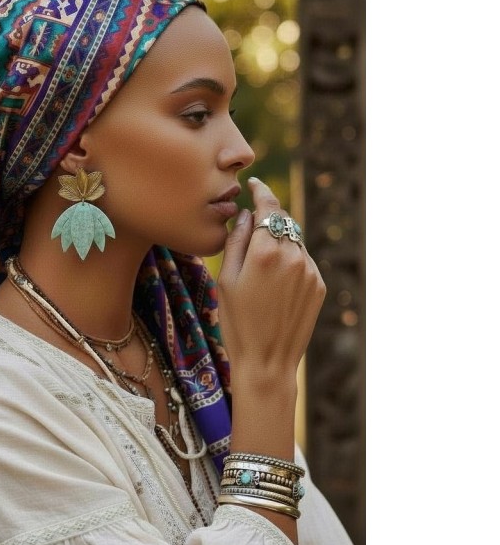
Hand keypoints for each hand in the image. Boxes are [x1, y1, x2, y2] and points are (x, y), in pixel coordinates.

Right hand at [217, 177, 325, 380]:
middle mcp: (293, 255)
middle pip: (283, 221)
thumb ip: (236, 241)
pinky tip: (274, 281)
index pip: (268, 206)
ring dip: (280, 239)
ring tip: (260, 260)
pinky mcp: (319, 285)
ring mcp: (309, 270)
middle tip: (253, 219)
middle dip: (269, 216)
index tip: (255, 183)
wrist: (267, 362)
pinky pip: (304, 261)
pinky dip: (290, 259)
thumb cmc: (236, 322)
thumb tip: (247, 216)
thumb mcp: (225, 280)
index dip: (261, 191)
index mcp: (265, 251)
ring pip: (294, 240)